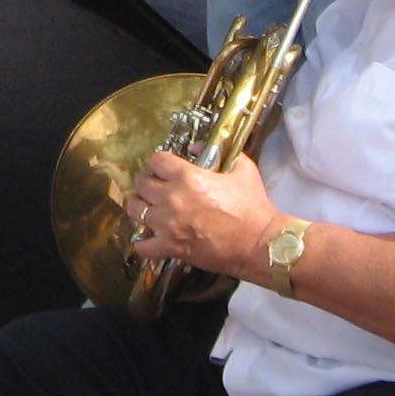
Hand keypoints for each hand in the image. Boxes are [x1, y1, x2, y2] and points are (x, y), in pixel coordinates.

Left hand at [124, 146, 277, 278]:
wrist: (259, 243)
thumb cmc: (253, 208)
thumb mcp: (242, 170)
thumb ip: (222, 155)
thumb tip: (198, 148)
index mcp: (187, 177)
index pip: (156, 160)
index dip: (160, 162)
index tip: (164, 167)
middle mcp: (171, 198)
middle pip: (141, 183)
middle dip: (148, 183)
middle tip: (156, 187)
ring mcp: (168, 224)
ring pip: (135, 210)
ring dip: (141, 207)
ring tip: (149, 209)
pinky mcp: (170, 247)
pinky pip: (142, 245)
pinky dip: (143, 242)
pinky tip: (150, 237)